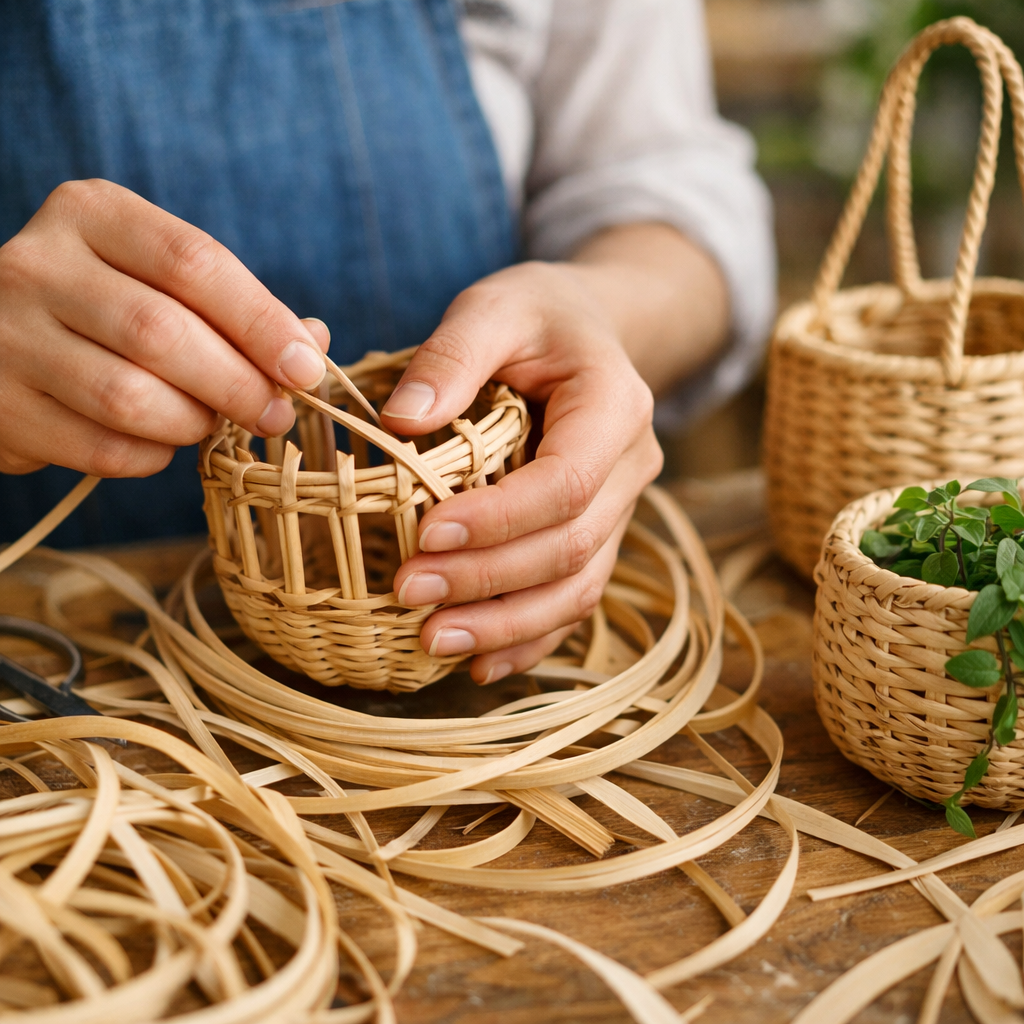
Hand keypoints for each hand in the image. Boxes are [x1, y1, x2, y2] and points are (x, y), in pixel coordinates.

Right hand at [0, 179, 328, 476]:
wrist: (0, 342)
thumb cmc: (107, 310)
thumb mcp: (163, 281)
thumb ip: (236, 307)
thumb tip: (312, 345)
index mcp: (92, 215)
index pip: (194, 262)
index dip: (262, 322)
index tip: (306, 369)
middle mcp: (38, 264)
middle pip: (162, 333)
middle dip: (238, 384)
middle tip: (276, 414)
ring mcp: (7, 335)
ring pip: (128, 397)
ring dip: (193, 424)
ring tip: (211, 423)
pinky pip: (101, 448)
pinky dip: (151, 457)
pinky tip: (160, 443)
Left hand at [383, 259, 664, 684]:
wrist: (592, 331)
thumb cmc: (539, 315)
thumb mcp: (494, 307)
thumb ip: (451, 355)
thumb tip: (399, 421)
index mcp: (614, 407)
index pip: (566, 483)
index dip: (499, 520)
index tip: (425, 535)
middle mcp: (631, 467)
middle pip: (571, 546)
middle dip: (490, 580)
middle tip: (410, 595)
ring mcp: (621, 508)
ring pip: (578, 587)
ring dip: (507, 624)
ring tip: (434, 641)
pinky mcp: (598, 533)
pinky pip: (573, 598)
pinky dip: (529, 636)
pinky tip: (478, 663)